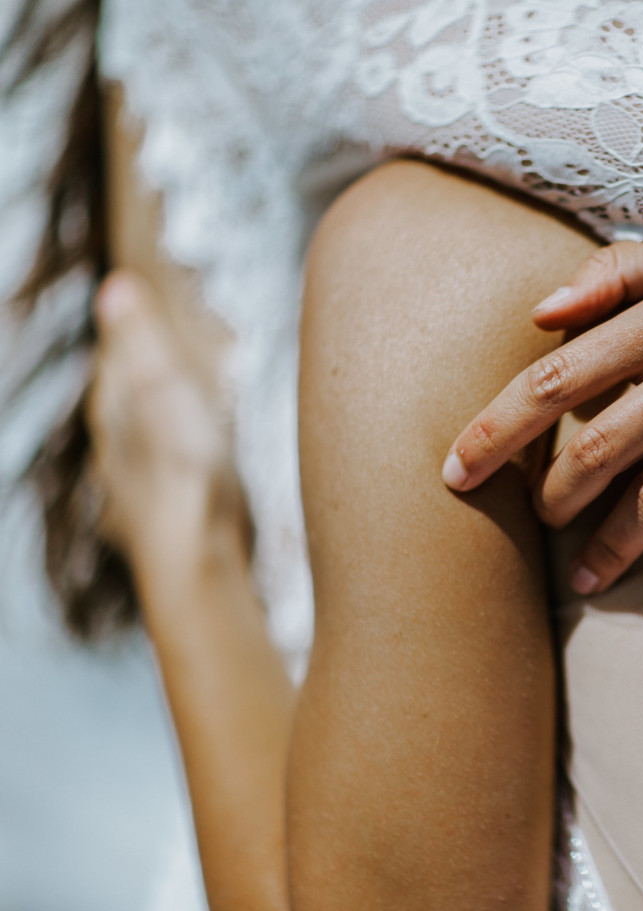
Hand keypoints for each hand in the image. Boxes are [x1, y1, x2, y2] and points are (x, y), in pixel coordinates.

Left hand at [87, 271, 247, 570]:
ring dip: (158, 422)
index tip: (157, 309)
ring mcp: (132, 489)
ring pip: (139, 442)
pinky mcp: (158, 521)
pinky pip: (159, 478)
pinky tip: (184, 470)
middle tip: (177, 354)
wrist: (194, 558)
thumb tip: (116, 286)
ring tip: (184, 408)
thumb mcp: (167, 388)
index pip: (117, 357)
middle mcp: (113, 449)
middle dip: (146, 377)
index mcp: (114, 410)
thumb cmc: (185, 471)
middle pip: (124, 401)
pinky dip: (171, 463)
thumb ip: (143, 340)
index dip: (136, 332)